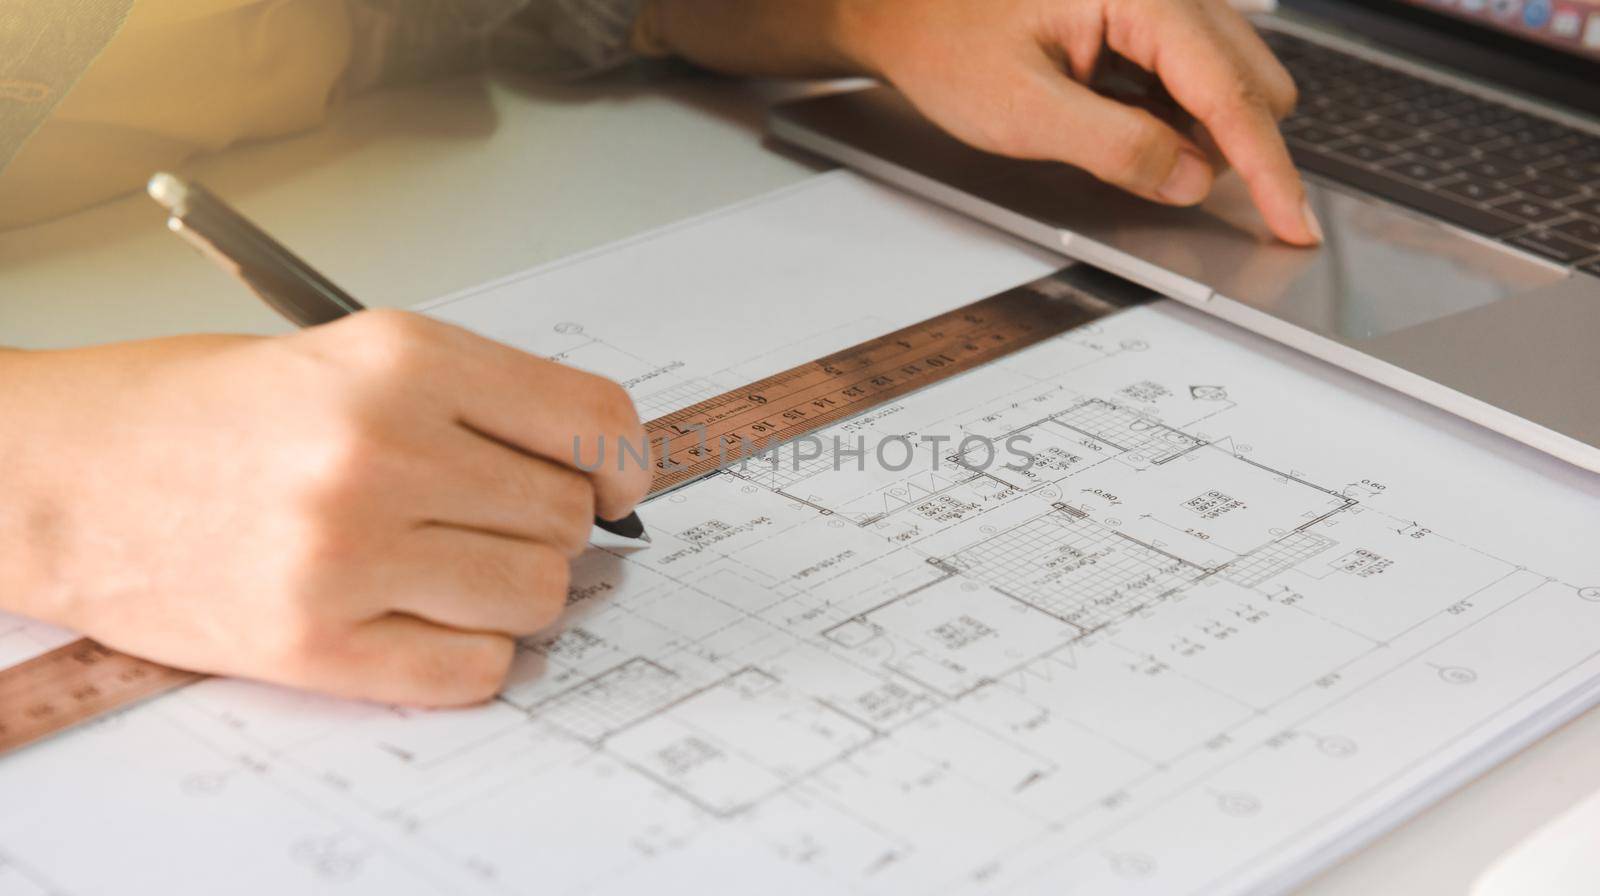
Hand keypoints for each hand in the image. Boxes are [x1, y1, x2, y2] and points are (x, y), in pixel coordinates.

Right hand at [0, 311, 649, 705]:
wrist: (59, 472)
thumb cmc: (202, 411)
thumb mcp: (351, 356)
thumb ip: (478, 407)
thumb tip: (598, 478)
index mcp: (403, 358)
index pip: (593, 421)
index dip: (625, 465)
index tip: (615, 489)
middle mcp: (383, 450)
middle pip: (566, 518)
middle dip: (548, 529)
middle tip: (492, 527)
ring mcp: (347, 551)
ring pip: (536, 596)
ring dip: (514, 594)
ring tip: (449, 571)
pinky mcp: (313, 643)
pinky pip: (475, 669)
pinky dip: (471, 655)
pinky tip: (422, 622)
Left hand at [643, 0, 1318, 244]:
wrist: (900, 10)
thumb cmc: (946, 43)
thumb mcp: (1025, 112)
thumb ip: (1118, 146)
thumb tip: (1190, 179)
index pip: (1231, 94)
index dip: (1268, 169)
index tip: (1294, 223)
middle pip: (1248, 79)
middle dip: (1231, 146)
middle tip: (1168, 186)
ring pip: (1226, 75)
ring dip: (1199, 129)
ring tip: (1111, 138)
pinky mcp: (1144, 14)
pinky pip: (1190, 70)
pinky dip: (1175, 110)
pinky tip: (1116, 120)